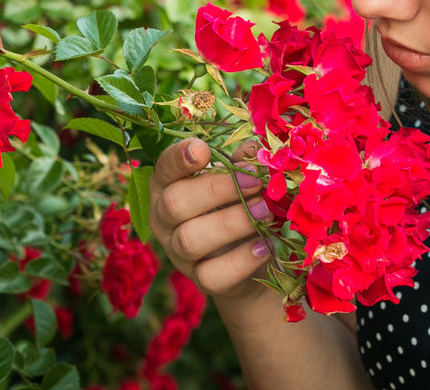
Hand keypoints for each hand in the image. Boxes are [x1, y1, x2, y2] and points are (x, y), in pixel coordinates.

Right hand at [148, 137, 273, 302]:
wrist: (253, 258)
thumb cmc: (241, 204)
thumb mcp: (242, 179)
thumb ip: (245, 163)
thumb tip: (254, 150)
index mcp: (170, 185)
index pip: (164, 167)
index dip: (179, 157)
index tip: (202, 149)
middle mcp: (165, 219)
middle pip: (174, 203)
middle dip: (216, 189)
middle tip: (254, 182)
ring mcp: (178, 253)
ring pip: (190, 239)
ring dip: (232, 222)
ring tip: (265, 212)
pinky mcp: (199, 280)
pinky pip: (212, 275)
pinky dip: (241, 260)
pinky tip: (264, 246)